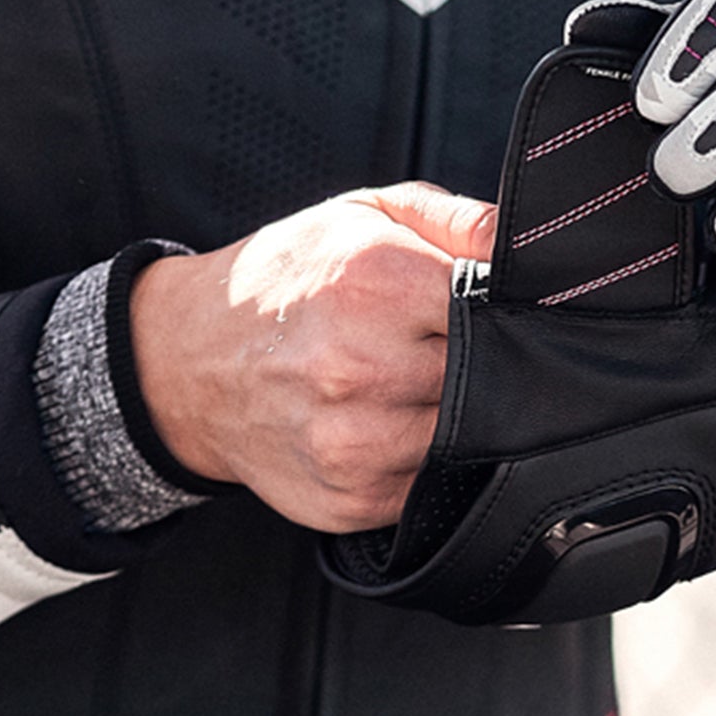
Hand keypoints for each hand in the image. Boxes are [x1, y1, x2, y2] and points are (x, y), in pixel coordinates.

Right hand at [128, 183, 495, 532]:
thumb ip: (459, 220)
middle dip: (482, 368)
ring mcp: (353, 443)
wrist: (186, 360)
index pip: (497, 311)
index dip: (506, 314)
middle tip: (444, 350)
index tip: (497, 313)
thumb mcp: (367, 214)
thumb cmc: (288, 279)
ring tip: (411, 387)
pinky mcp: (352, 500)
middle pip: (488, 381)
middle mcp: (360, 367)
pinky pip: (432, 486)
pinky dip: (426, 460)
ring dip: (457, 419)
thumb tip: (529, 247)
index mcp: (374, 284)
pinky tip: (389, 426)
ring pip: (468, 441)